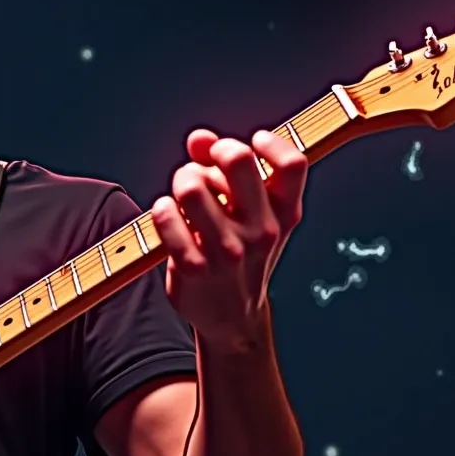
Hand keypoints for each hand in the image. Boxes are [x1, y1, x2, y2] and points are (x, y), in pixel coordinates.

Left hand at [151, 128, 308, 350]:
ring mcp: (228, 251)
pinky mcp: (194, 267)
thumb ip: (230, 172)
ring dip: (181, 181)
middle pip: (237, 160)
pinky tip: (169, 217)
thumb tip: (199, 138)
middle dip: (213, 152)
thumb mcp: (253, 217)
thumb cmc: (243, 254)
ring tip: (183, 195)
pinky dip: (161, 210)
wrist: (234, 317)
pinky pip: (166, 217)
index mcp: (284, 215)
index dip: (270, 143)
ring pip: (192, 186)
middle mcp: (261, 231)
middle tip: (205, 166)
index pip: (292, 164)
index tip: (253, 143)